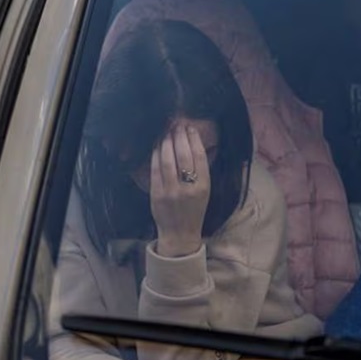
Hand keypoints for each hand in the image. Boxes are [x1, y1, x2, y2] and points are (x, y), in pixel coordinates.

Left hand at [150, 125, 210, 257]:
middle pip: (183, 156)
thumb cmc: (194, 210)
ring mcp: (171, 191)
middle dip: (179, 137)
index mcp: (203, 186)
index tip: (190, 128)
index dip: (194, 140)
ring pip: (167, 160)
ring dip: (166, 143)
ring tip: (166, 133)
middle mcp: (188, 188)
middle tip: (177, 125)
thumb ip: (201, 171)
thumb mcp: (205, 191)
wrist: (180, 234)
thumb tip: (197, 145)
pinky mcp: (157, 194)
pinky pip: (155, 170)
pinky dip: (155, 156)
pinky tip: (156, 147)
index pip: (199, 157)